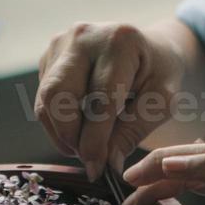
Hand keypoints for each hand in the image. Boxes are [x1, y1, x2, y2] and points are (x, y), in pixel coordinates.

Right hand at [35, 22, 186, 180]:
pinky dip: (58, 121)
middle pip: (58, 94)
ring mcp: (61, 44)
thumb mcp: (161, 102)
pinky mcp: (48, 57)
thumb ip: (133, 131)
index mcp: (120, 41)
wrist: (149, 48)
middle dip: (70, 135)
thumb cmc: (159, 73)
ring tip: (85, 146)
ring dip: (62, 132)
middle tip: (88, 158)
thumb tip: (106, 164)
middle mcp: (83, 35)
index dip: (95, 139)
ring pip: (45, 100)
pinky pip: (43, 98)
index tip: (97, 169)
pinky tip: (80, 127)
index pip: (99, 98)